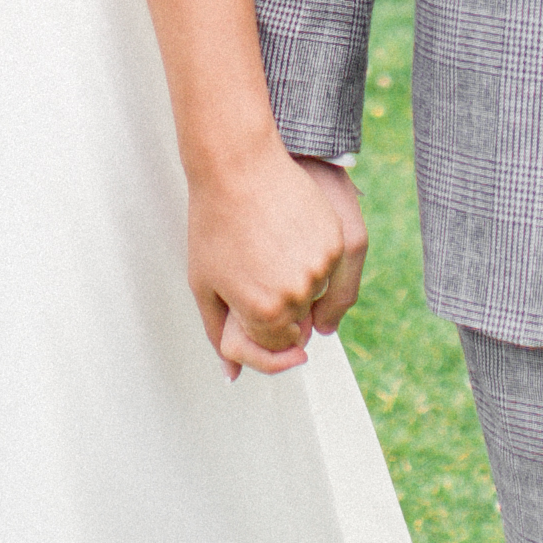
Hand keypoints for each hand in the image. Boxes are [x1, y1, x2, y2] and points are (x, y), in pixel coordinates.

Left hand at [185, 150, 360, 377]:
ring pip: (315, 294)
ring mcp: (320, 268)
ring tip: (267, 244)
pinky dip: (311, 256)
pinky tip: (286, 230)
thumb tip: (232, 376)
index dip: (259, 329)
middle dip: (277, 306)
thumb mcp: (205, 284)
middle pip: (296, 323)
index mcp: (263, 312)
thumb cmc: (213, 224)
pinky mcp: (336, 241)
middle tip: (254, 266)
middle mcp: (297, 296)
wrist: (236, 165)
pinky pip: (329, 266)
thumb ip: (220, 336)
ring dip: (296, 281)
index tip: (249, 304)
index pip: (275, 347)